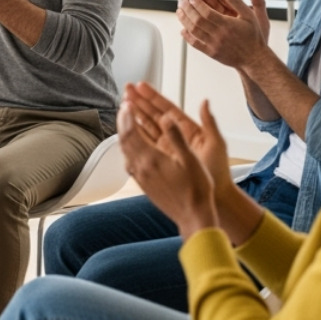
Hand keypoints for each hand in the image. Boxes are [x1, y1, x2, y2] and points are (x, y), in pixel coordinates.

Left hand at [118, 83, 218, 237]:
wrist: (193, 217)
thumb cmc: (197, 190)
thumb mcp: (190, 160)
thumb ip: (176, 137)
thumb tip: (166, 117)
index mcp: (151, 159)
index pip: (132, 131)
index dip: (128, 115)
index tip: (128, 102)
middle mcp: (141, 168)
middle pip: (124, 139)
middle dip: (123, 120)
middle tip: (124, 106)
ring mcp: (140, 177)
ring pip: (125, 150)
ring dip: (124, 133)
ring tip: (126, 121)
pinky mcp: (142, 184)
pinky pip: (129, 161)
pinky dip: (128, 147)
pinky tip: (132, 145)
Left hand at [178, 0, 269, 68]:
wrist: (254, 58)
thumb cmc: (253, 37)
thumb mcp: (250, 16)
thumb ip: (238, 3)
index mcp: (228, 24)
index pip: (207, 12)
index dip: (197, 3)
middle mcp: (219, 34)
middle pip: (197, 20)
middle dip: (188, 9)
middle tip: (182, 1)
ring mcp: (214, 44)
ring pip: (194, 31)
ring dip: (184, 20)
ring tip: (179, 11)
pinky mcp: (211, 52)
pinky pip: (195, 44)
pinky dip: (187, 36)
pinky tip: (183, 29)